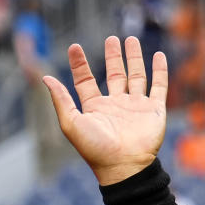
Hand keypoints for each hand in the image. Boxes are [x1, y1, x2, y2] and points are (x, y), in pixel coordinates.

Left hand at [43, 36, 167, 184]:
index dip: (79, 64)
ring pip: (136, 76)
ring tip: (131, 40)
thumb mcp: (71, 122)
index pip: (85, 80)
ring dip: (134, 58)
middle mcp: (114, 105)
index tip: (74, 47)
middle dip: (113, 56)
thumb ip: (60, 99)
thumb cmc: (94, 147)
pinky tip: (158, 55)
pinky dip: (159, 70)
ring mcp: (135, 106)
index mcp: (94, 108)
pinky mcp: (154, 110)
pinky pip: (158, 86)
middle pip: (113, 74)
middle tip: (111, 38)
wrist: (123, 166)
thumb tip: (45, 78)